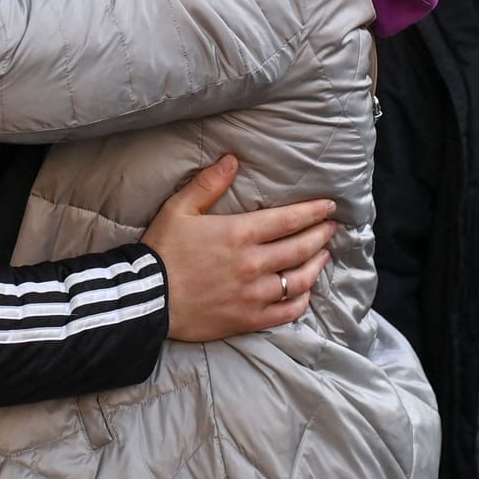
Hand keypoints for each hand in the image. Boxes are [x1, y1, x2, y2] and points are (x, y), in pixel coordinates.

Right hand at [143, 155, 335, 342]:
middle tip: (332, 228)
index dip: (313, 212)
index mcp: (239, 233)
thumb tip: (232, 159)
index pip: (288, 219)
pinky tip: (306, 292)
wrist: (146, 298)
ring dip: (316, 266)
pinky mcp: (248, 318)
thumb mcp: (179, 208)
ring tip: (324, 255)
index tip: (330, 207)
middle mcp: (253, 264)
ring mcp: (253, 293)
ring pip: (299, 279)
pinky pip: (286, 311)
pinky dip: (301, 301)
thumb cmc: (162, 251)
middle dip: (321, 235)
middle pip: (301, 247)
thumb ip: (208, 183)